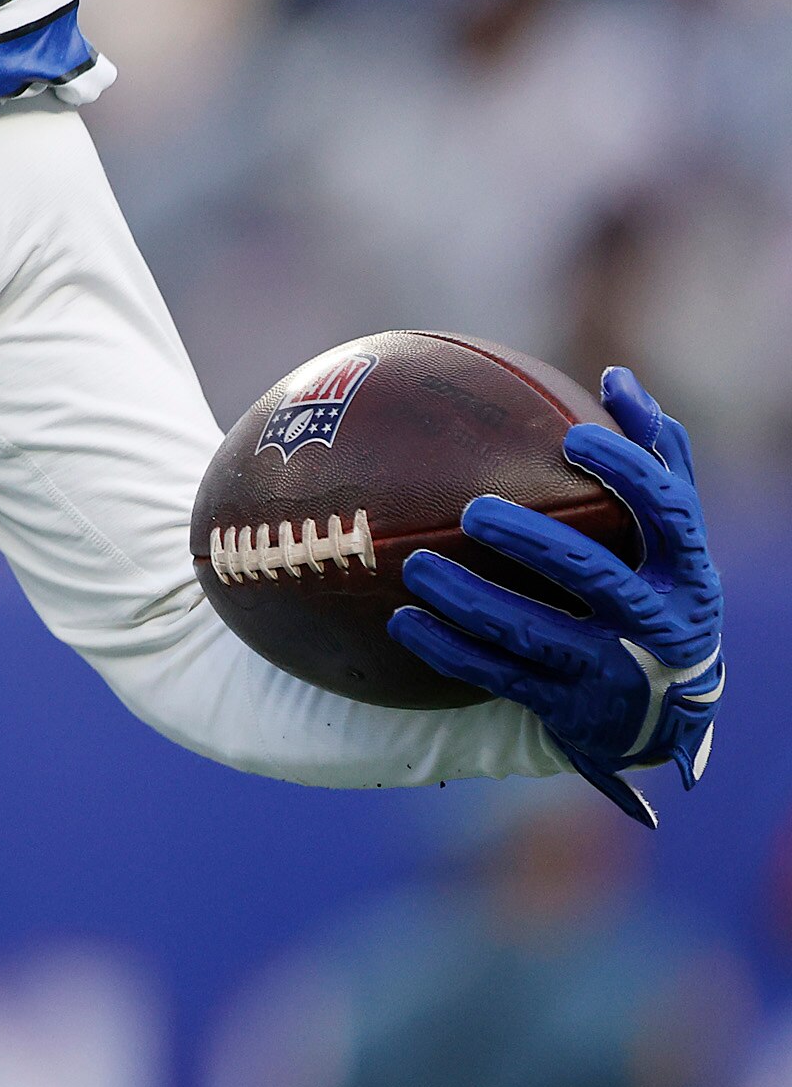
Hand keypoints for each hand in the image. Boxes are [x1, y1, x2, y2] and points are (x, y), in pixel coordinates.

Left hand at [390, 367, 720, 826]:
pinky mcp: (570, 708)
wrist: (665, 710)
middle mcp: (658, 620)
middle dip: (533, 542)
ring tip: (415, 566)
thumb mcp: (671, 533)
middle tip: (472, 510)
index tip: (572, 438)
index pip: (666, 511)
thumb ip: (655, 457)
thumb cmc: (657, 585)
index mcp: (687, 566)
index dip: (625, 473)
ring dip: (471, 601)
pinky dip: (449, 650)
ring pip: (536, 634)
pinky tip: (400, 622)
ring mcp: (614, 670)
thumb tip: (618, 376)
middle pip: (594, 575)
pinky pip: (500, 677)